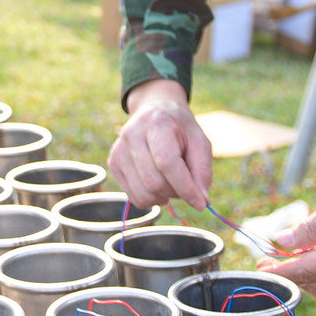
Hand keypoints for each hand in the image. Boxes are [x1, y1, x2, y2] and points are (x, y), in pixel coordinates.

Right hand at [109, 78, 212, 209]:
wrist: (154, 111)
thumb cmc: (180, 130)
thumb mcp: (200, 142)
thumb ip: (202, 171)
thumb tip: (201, 202)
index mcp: (157, 124)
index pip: (167, 162)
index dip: (185, 187)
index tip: (201, 203)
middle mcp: (132, 134)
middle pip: (154, 182)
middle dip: (176, 192)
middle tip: (186, 185)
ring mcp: (119, 149)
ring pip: (143, 193)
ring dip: (164, 197)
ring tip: (171, 183)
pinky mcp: (113, 163)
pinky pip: (134, 197)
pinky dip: (152, 198)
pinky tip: (158, 182)